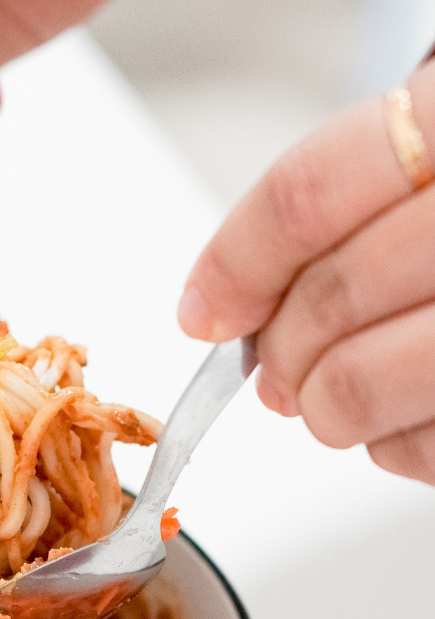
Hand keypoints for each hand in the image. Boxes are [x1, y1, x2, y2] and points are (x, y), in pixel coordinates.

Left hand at [178, 58, 434, 485]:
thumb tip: (220, 308)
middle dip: (278, 351)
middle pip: (327, 299)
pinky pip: (414, 450)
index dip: (236, 265)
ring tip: (333, 394)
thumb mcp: (417, 169)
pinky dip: (385, 442)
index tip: (204, 312)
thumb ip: (325, 222)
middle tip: (279, 364)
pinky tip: (405, 407)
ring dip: (320, 405)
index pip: (309, 196)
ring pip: (353, 387)